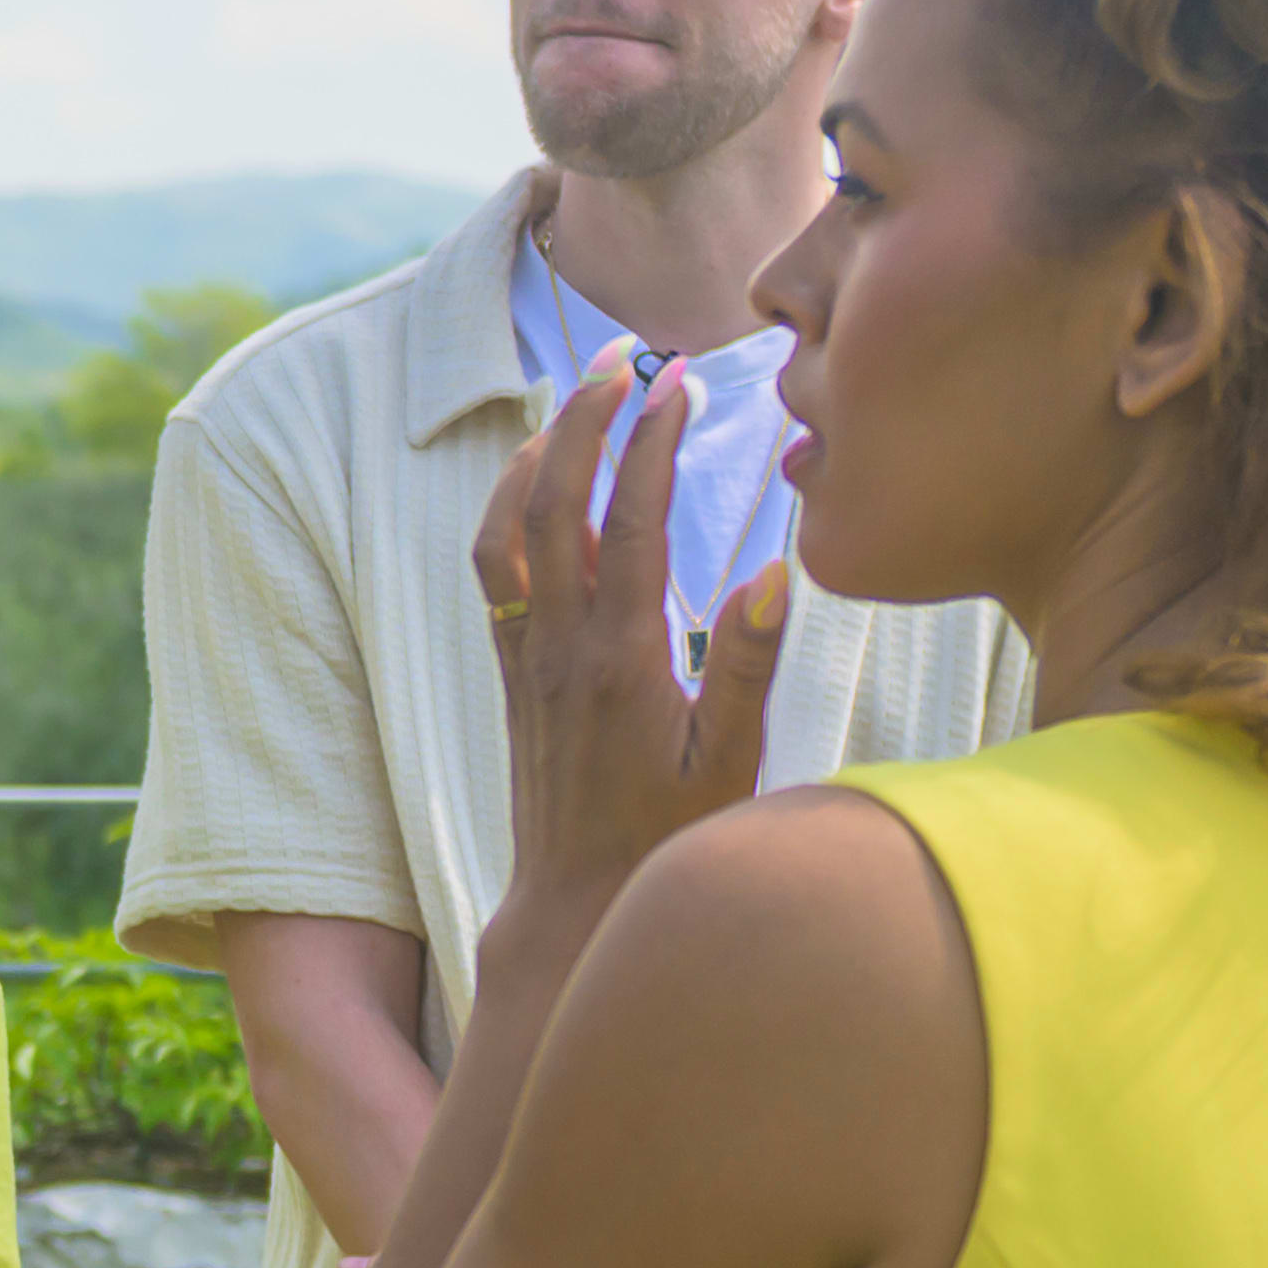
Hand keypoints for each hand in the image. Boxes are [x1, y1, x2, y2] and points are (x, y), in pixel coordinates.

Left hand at [476, 356, 783, 926]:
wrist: (572, 908)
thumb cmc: (664, 844)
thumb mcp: (729, 764)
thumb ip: (750, 668)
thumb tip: (773, 572)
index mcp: (626, 659)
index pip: (636, 522)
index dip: (653, 443)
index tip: (678, 384)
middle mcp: (564, 647)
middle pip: (555, 502)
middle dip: (583, 419)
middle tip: (621, 359)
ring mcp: (528, 657)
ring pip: (508, 530)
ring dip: (533, 456)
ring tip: (570, 403)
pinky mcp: (512, 674)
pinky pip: (494, 572)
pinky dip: (508, 512)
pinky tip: (535, 489)